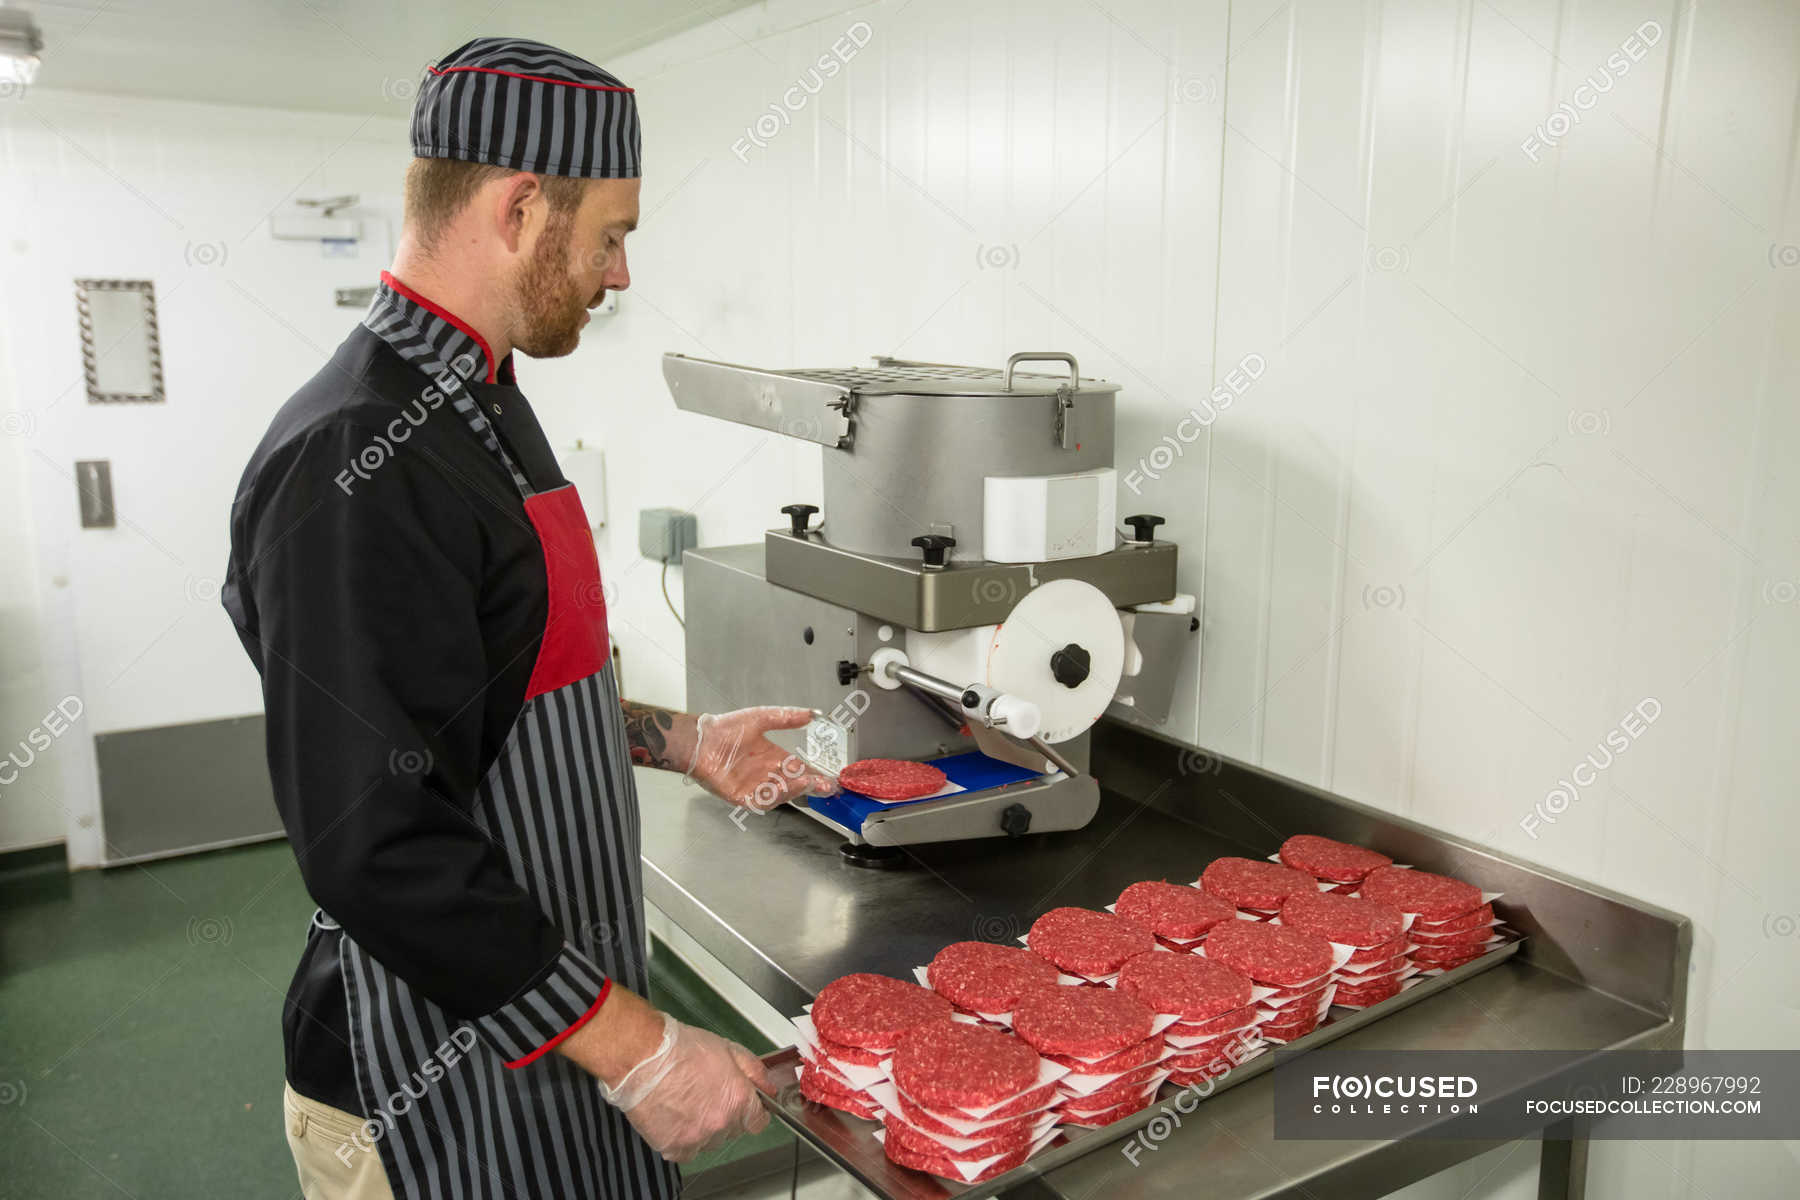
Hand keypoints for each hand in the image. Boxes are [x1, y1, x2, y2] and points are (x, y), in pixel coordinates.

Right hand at [599, 1012, 772, 1162]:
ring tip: (687, 1104)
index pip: (758, 1122)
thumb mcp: (727, 1048)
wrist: (642, 1058)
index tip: (744, 1106)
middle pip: (733, 1131)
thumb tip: (768, 1089)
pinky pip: (686, 1152)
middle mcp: (721, 1124)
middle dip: (726, 1115)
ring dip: (704, 1128)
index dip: (753, 1112)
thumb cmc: (681, 1048)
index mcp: (738, 1100)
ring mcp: (697, 1138)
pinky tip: (675, 1118)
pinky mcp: (673, 1147)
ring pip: (710, 1142)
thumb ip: (754, 1070)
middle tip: (707, 1095)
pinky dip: (683, 1140)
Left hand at [684, 706, 839, 811]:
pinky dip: (776, 796)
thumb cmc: (725, 728)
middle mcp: (766, 774)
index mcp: (773, 757)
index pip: (800, 769)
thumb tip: (812, 714)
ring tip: (810, 782)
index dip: (816, 773)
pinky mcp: (742, 797)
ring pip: (782, 793)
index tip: (831, 776)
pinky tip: (786, 787)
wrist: (700, 739)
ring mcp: (755, 787)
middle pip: (795, 784)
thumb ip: (787, 717)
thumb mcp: (762, 717)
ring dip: (797, 789)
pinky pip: (763, 800)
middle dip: (812, 785)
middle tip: (828, 785)